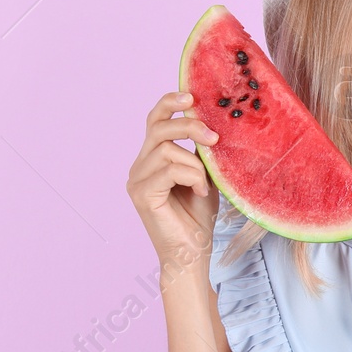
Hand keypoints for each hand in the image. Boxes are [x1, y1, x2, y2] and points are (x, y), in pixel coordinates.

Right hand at [126, 91, 220, 267]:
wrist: (193, 254)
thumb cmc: (199, 218)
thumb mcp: (205, 176)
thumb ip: (202, 152)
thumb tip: (215, 123)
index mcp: (151, 159)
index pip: (155, 120)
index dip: (170, 103)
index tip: (192, 96)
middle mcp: (139, 166)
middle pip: (158, 127)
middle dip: (189, 125)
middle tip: (214, 137)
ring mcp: (136, 180)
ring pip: (167, 149)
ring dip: (195, 164)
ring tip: (204, 184)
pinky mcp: (141, 194)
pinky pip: (169, 169)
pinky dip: (192, 177)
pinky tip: (199, 192)